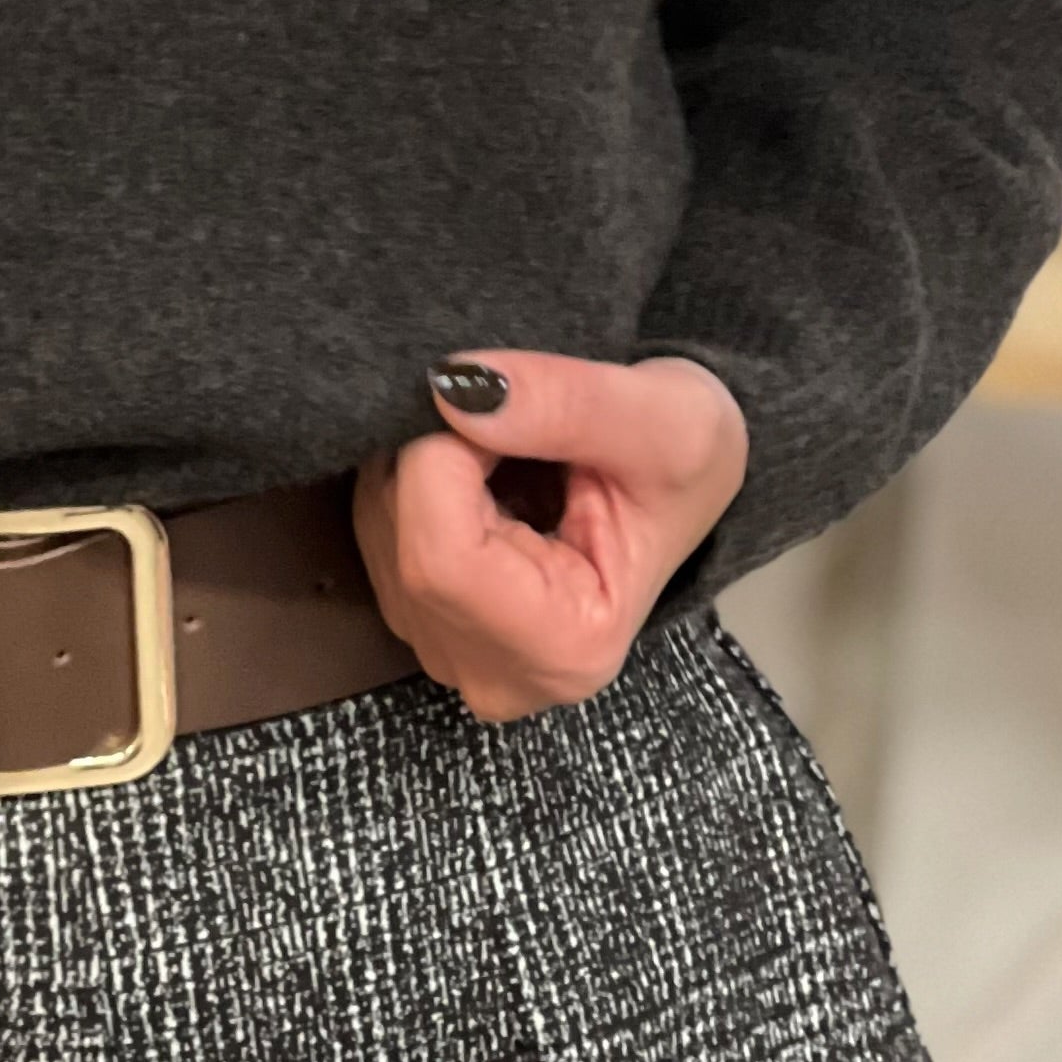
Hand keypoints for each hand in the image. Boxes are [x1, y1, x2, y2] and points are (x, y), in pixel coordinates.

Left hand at [356, 351, 747, 724]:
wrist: (681, 475)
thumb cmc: (686, 458)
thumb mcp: (665, 417)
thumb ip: (564, 402)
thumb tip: (454, 389)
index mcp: (565, 648)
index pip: (441, 558)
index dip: (448, 459)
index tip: (503, 409)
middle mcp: (496, 673)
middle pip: (402, 545)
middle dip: (435, 456)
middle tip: (511, 422)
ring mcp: (448, 650)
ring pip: (379, 528)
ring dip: (420, 461)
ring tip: (505, 446)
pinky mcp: (418, 617)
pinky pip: (375, 527)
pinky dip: (411, 479)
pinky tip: (477, 473)